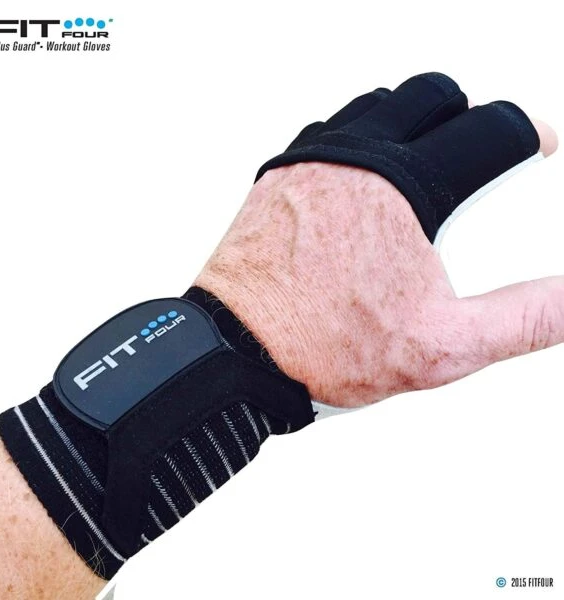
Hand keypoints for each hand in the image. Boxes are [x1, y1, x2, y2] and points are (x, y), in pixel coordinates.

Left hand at [196, 103, 559, 408]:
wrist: (237, 352)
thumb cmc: (325, 347)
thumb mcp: (443, 346)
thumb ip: (524, 318)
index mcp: (405, 185)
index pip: (490, 129)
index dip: (527, 132)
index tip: (536, 143)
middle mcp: (354, 158)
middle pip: (430, 97)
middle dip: (464, 116)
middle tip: (475, 148)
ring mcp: (308, 162)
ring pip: (374, 108)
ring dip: (407, 123)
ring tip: (420, 160)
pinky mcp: (276, 179)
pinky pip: (325, 135)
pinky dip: (354, 141)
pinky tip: (359, 179)